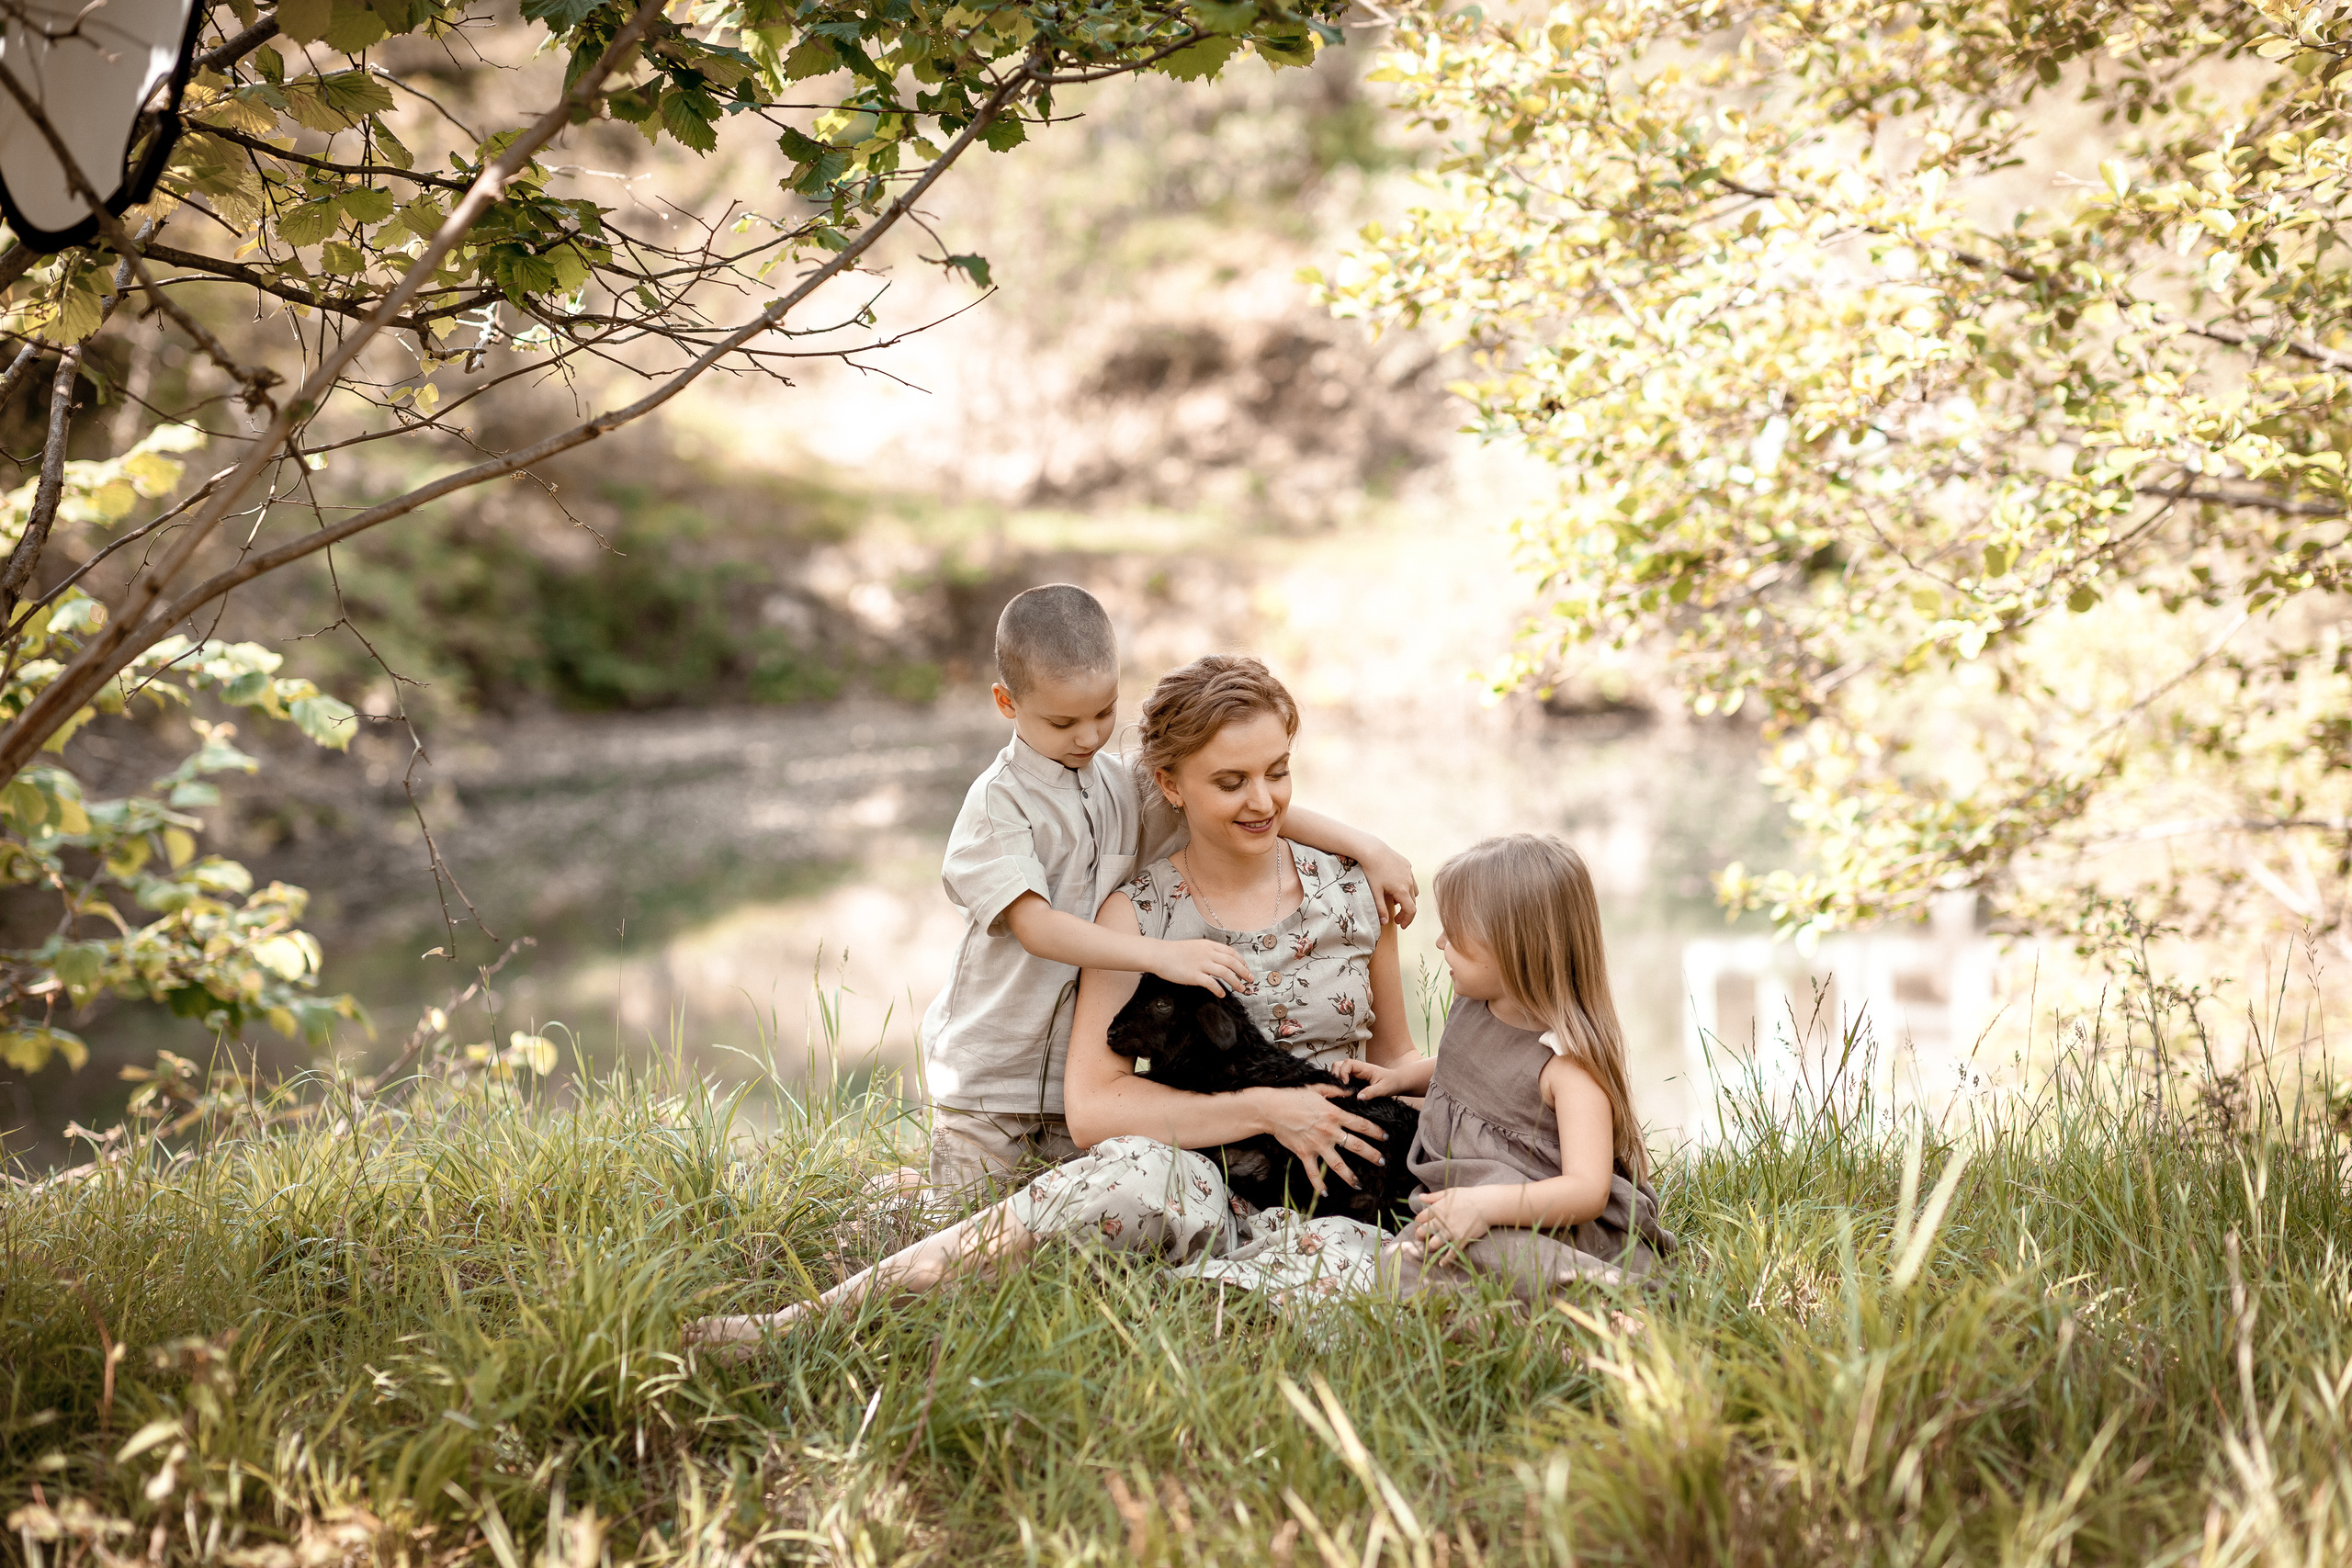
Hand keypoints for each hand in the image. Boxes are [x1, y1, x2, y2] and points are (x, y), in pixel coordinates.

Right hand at [1149, 937, 1254, 995]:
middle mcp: (1207, 953)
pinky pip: (1211, 983)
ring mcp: (1201, 964)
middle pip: (1232, 963)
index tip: (1246, 969)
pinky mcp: (1194, 975)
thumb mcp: (1195, 947)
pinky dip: (1219, 989)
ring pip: (1225, 973)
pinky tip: (1222, 994)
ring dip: (1236, 982)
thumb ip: (1208, 952)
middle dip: (1244, 972)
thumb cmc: (1175, 952)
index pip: (1231, 952)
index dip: (1241, 961)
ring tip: (1241, 989)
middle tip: (1250, 980)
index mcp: (1208, 945)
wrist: (1159, 954)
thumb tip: (1219, 962)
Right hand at [1255, 1085, 1385, 1195]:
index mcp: (1334, 1114)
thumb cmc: (1293, 1096)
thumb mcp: (1318, 1088)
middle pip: (1356, 1145)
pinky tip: (1326, 1193)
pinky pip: (1313, 1173)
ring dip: (1350, 1176)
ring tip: (1359, 1184)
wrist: (1271, 1109)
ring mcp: (1317, 1144)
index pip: (1361, 1124)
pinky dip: (1319, 1185)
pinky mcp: (1304, 1153)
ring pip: (1338, 1164)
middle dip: (1371, 1155)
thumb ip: (1337, 1091)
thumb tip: (1352, 1091)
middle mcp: (1329, 1131)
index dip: (1376, 1131)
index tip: (1385, 1137)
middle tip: (1382, 1162)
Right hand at [1328, 1058, 1417, 1099]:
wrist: (1398, 1082)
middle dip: (1336, 1076)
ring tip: (1341, 1092)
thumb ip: (1372, 1092)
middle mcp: (1357, 1069)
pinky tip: (1344, 1095)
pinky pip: (1342, 1080)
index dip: (1343, 1073)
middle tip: (1340, 1089)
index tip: (1345, 1085)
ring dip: (1337, 1081)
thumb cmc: (1392, 1083)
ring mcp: (1355, 1074)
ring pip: (1338, 1072)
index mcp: (1364, 1068)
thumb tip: (1359, 1097)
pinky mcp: (1354, 1080)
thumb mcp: (1384, 1089)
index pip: (1347, 1064)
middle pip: (1339, 1065)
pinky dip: (1340, 1086)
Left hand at [1361, 846, 1418, 926]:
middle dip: (1406, 912)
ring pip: (1414, 890)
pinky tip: (1394, 885)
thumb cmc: (1371, 871)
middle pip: (1413, 902)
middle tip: (1396, 918)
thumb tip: (1384, 923)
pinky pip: (1410, 879)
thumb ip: (1381, 909)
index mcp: (1402, 891)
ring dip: (1407, 899)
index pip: (1411, 911)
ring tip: (1395, 901)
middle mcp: (1409, 882)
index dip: (1407, 920)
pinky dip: (1406, 886)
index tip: (1401, 926)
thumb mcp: (1375, 892)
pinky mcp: (1407, 864)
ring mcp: (1409, 872)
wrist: (1372, 850)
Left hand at [1407, 1187, 1493, 1261]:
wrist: (1487, 1204)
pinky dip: (1445, 1260)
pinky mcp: (1461, 1240)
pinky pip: (1450, 1253)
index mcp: (1437, 1209)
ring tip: (1433, 1248)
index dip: (1418, 1224)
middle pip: (1423, 1233)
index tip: (1421, 1227)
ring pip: (1433, 1245)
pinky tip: (1442, 1263)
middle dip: (1420, 1237)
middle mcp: (1441, 1222)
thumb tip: (1420, 1197)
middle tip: (1422, 1239)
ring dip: (1431, 1248)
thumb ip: (1433, 1197)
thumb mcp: (1449, 1192)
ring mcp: (1451, 1232)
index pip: (1419, 1219)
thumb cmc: (1468, 1196)